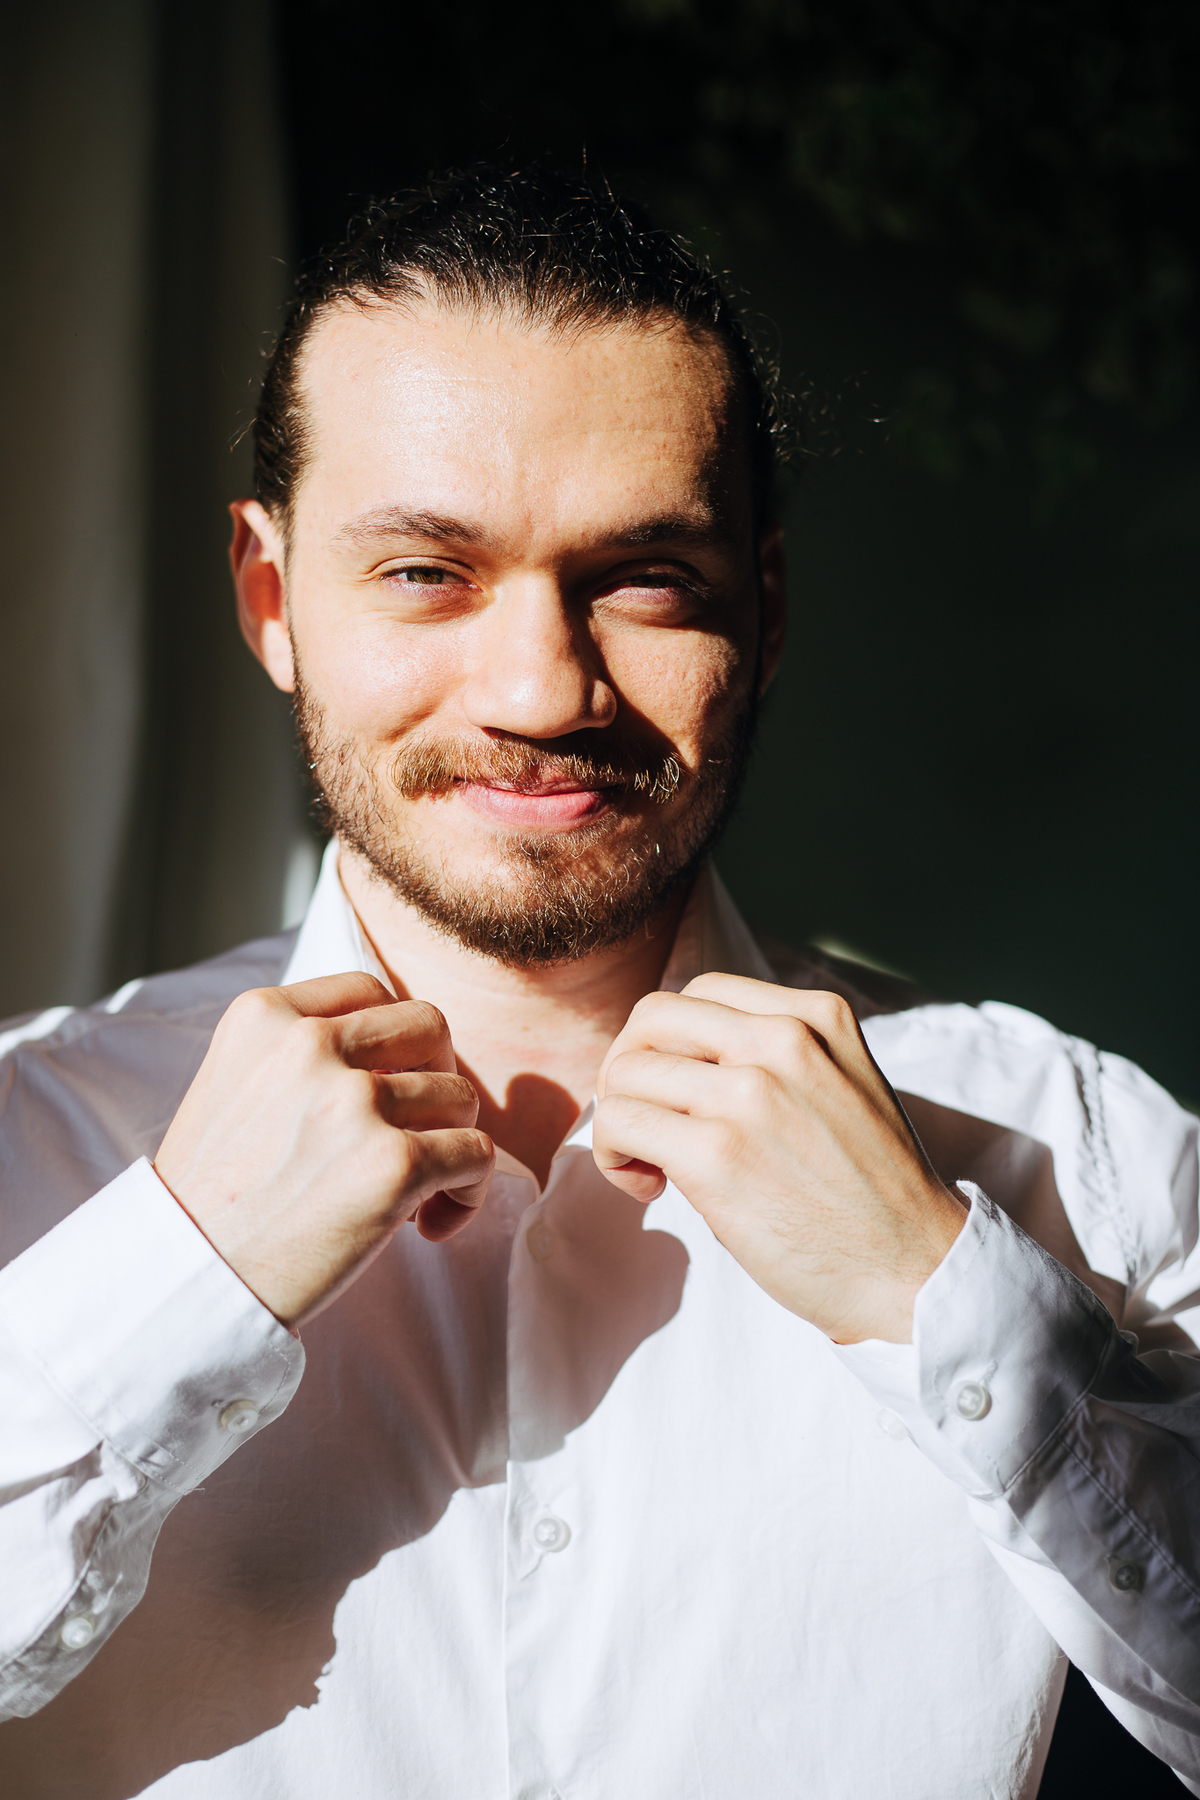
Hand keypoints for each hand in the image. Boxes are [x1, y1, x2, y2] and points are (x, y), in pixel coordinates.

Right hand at [155, 973, 493, 1327]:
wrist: (188, 1280)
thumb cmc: (213, 1197)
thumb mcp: (233, 1084)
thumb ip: (299, 1053)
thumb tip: (398, 1057)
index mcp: (265, 1016)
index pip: (369, 991)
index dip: (393, 1043)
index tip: (385, 1090)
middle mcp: (310, 1045)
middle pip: (430, 1027)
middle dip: (435, 1079)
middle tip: (412, 1133)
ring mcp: (355, 1101)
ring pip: (461, 1096)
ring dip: (451, 1144)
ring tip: (414, 1194)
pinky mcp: (394, 1163)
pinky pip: (477, 1155)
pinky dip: (468, 1192)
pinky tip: (428, 1223)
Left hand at [593, 974, 965, 1342]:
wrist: (915, 1271)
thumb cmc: (868, 1192)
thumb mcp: (840, 1084)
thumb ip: (774, 1055)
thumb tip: (676, 1058)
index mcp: (817, 1016)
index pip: (701, 993)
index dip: (673, 1044)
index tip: (684, 1096)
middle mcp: (784, 1040)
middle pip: (653, 1019)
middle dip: (631, 1068)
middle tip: (646, 1124)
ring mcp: (750, 1093)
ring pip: (626, 1071)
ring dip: (619, 1118)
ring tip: (652, 1165)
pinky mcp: (717, 1154)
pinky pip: (619, 1122)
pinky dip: (614, 1156)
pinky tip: (650, 1187)